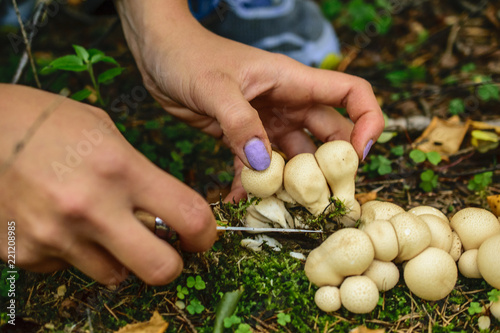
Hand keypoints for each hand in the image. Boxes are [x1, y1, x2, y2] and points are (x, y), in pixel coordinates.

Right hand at [0, 84, 215, 284]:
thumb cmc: (46, 121)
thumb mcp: (105, 132)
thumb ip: (140, 173)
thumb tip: (163, 210)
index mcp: (120, 169)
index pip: (189, 216)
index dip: (206, 233)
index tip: (202, 234)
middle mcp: (91, 209)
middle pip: (160, 269)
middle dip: (171, 263)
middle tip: (165, 249)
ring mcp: (56, 237)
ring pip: (114, 275)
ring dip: (119, 258)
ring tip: (102, 226)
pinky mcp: (26, 254)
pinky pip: (70, 268)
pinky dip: (76, 252)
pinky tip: (61, 222)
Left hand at [117, 0, 384, 200]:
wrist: (159, 54)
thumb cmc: (188, 55)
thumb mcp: (213, 86)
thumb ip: (239, 122)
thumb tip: (263, 163)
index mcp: (293, 82)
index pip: (351, 94)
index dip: (367, 121)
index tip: (362, 155)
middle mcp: (287, 103)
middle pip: (328, 137)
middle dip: (331, 169)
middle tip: (324, 202)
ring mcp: (267, 122)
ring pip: (293, 158)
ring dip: (291, 184)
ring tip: (283, 211)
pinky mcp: (244, 136)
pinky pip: (258, 166)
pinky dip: (254, 184)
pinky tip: (242, 202)